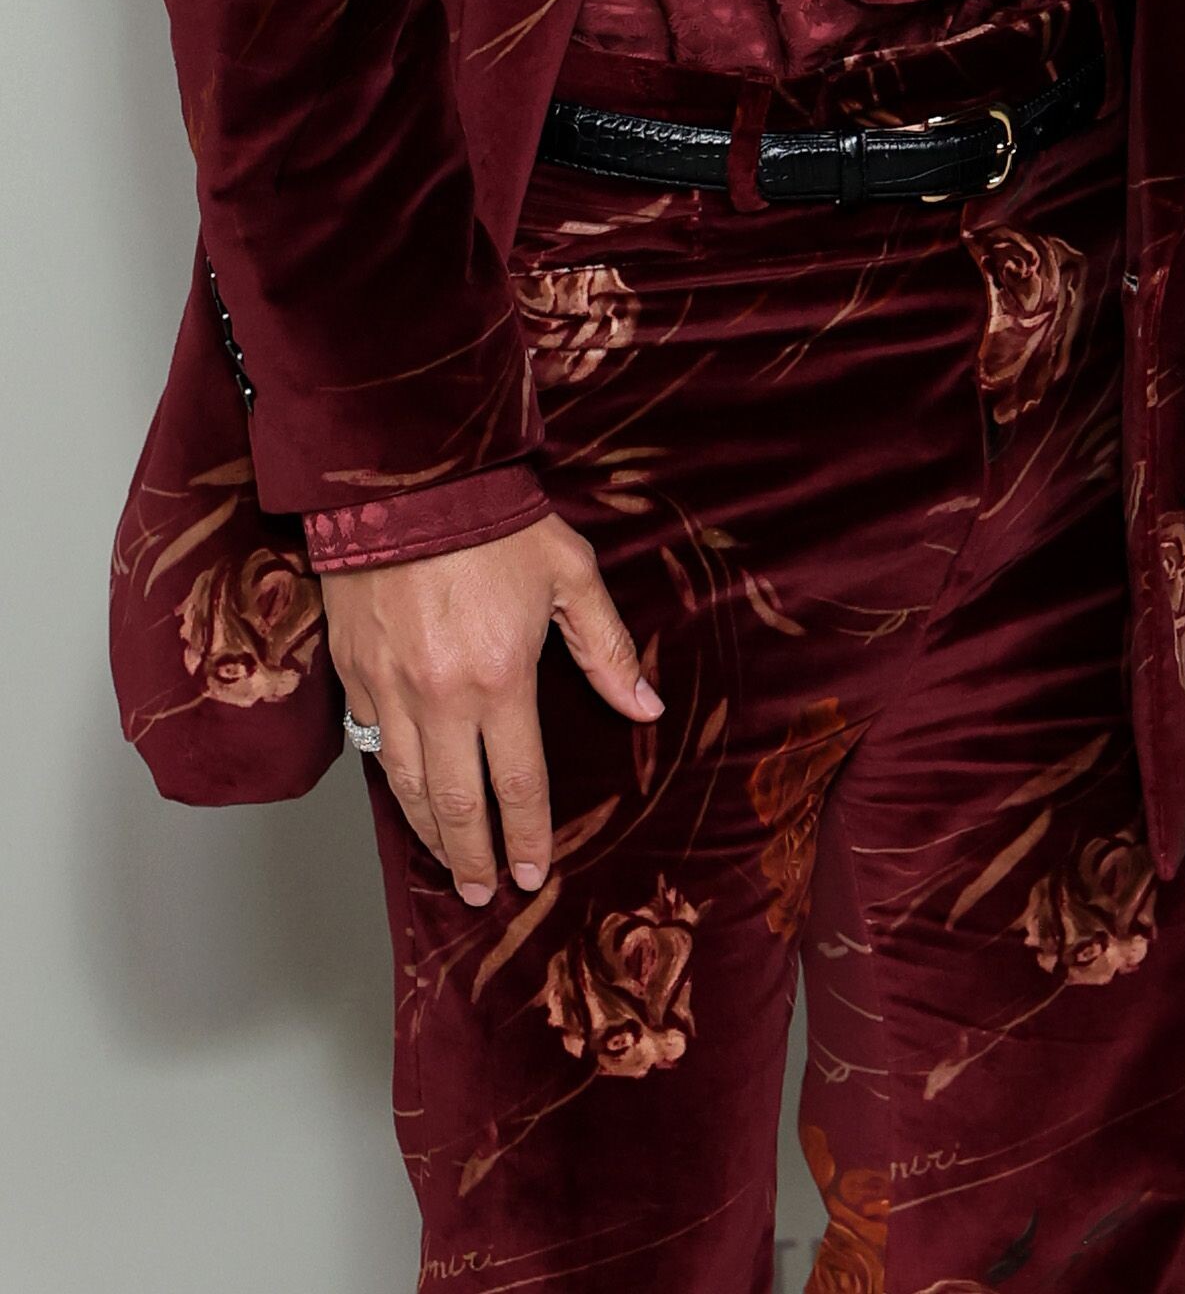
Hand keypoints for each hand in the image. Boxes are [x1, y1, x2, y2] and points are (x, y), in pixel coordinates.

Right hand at [322, 514, 661, 906]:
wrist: (408, 479)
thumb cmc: (496, 522)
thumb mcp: (571, 575)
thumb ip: (606, 649)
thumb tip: (645, 707)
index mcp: (500, 678)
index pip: (517, 783)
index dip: (526, 835)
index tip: (531, 871)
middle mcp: (440, 697)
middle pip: (456, 802)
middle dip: (472, 856)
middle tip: (482, 893)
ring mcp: (389, 689)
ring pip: (405, 786)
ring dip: (428, 833)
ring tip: (448, 862)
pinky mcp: (353, 674)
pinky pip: (370, 747)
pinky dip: (389, 783)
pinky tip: (405, 798)